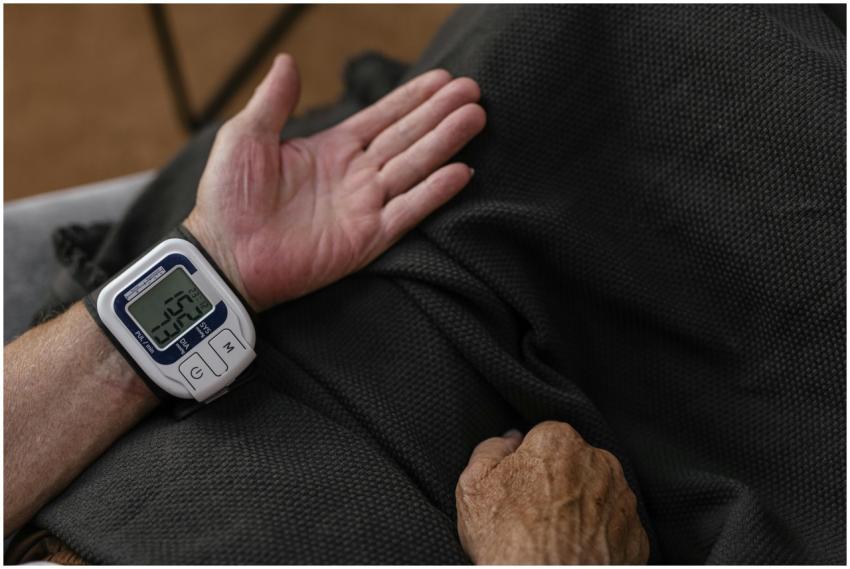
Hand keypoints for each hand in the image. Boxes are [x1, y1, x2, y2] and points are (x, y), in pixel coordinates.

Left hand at [184, 54, 485, 310]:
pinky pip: (408, 211)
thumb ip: (273, 101)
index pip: (383, 117)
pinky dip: (434, 193)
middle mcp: (354, 175)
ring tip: (476, 118)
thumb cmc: (227, 198)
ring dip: (445, 142)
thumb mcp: (245, 136)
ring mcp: (364, 207)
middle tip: (473, 91)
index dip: (413, 98)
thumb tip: (289, 61)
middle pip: (407, 137)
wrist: (224, 254)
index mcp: (331, 150)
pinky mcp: (366, 238)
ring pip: (414, 167)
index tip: (443, 79)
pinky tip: (461, 172)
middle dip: (440, 114)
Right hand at [456, 421, 649, 564]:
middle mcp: (600, 463)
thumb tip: (508, 441)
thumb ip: (490, 450)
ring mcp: (622, 501)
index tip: (519, 486)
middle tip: (534, 513)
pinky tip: (576, 551)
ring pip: (599, 493)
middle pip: (575, 462)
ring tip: (555, 536)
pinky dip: (600, 537)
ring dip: (582, 507)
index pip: (544, 437)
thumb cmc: (508, 539)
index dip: (528, 462)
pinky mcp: (636, 537)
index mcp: (559, 442)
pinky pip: (615, 528)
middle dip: (558, 480)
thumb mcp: (473, 486)